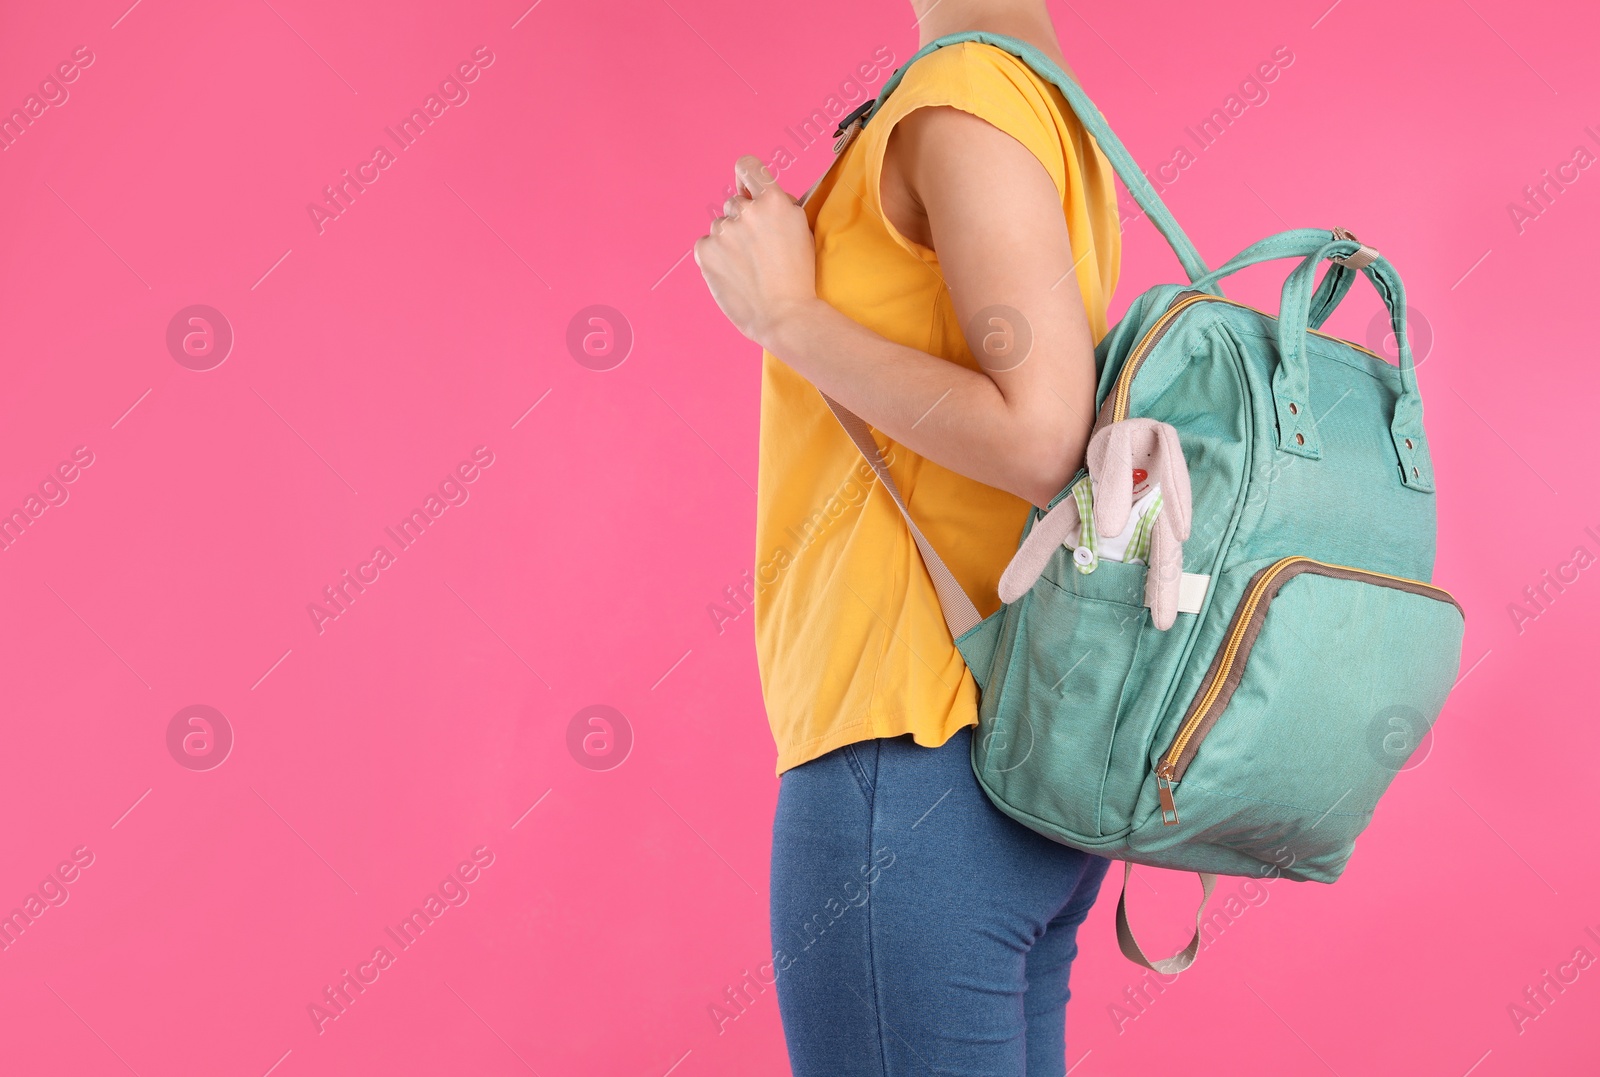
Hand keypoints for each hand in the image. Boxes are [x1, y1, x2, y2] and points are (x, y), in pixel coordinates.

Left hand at [694, 155, 819, 351]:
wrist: (785, 315)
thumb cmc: (798, 276)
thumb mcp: (801, 229)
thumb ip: (779, 206)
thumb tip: (756, 193)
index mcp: (772, 200)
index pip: (747, 166)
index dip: (747, 176)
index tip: (747, 187)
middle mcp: (745, 210)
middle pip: (735, 203)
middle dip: (744, 220)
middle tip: (759, 249)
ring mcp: (723, 230)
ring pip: (721, 225)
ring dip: (730, 239)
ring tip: (748, 266)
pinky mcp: (705, 251)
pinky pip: (707, 244)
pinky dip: (716, 256)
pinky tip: (734, 272)